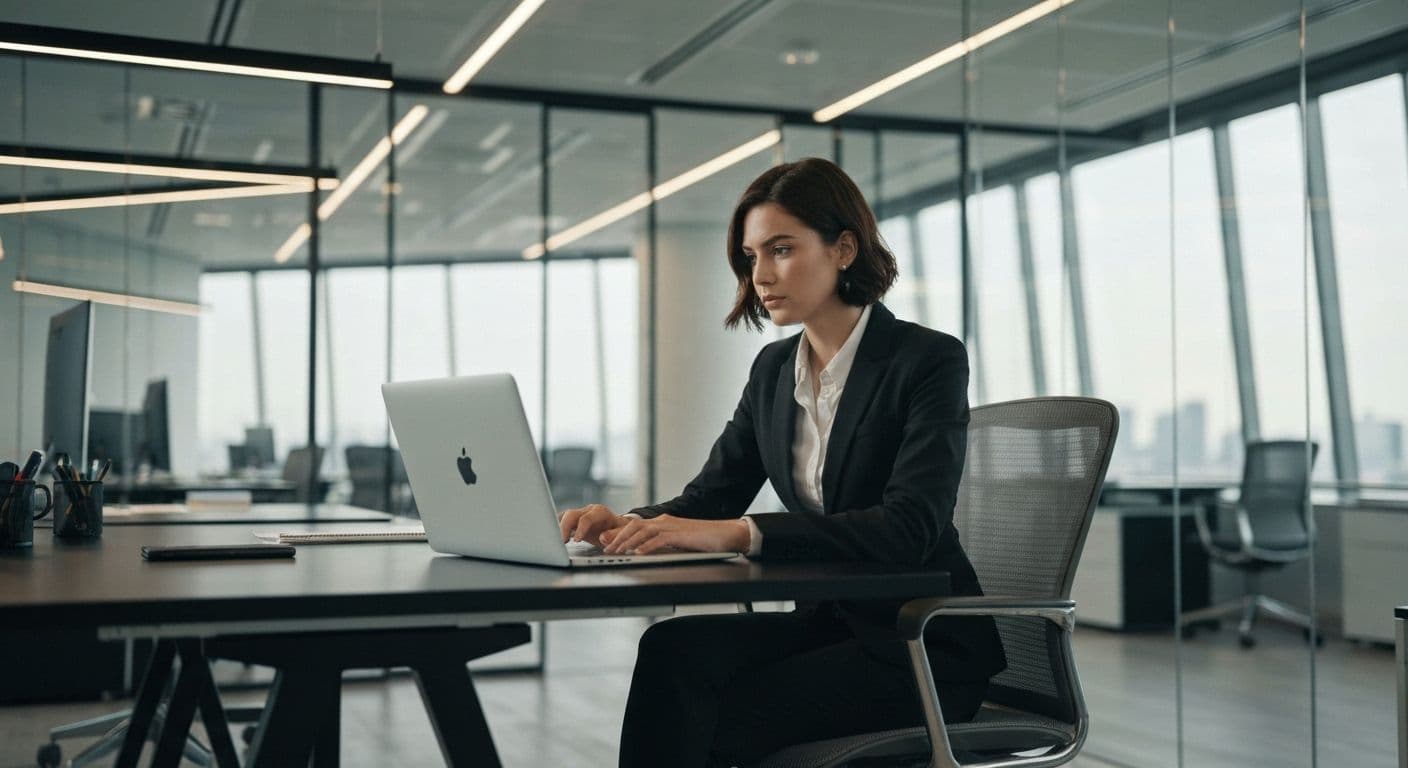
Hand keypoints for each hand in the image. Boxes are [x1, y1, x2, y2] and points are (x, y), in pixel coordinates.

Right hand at [559, 504, 627, 545]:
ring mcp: (580, 514)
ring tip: (555, 540)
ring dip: (558, 527)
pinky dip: (557, 528)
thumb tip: (602, 537)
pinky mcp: (574, 521)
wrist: (618, 527)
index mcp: (600, 512)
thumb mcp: (622, 534)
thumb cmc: (620, 531)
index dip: (580, 529)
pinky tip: (554, 537)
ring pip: (564, 516)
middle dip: (564, 527)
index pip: (587, 518)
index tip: (576, 540)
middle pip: (571, 514)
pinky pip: (562, 521)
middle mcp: (588, 511)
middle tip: (561, 541)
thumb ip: (614, 535)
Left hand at [600, 514, 749, 554]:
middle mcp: (664, 522)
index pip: (635, 526)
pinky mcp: (681, 535)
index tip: (605, 542)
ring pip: (643, 532)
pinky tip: (639, 553)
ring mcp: (672, 527)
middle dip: (617, 537)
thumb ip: (662, 544)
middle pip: (634, 526)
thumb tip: (644, 551)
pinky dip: (647, 546)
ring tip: (616, 552)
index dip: (618, 533)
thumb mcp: (678, 542)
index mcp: (662, 523)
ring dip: (627, 542)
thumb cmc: (705, 540)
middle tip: (605, 548)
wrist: (727, 534)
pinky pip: (660, 540)